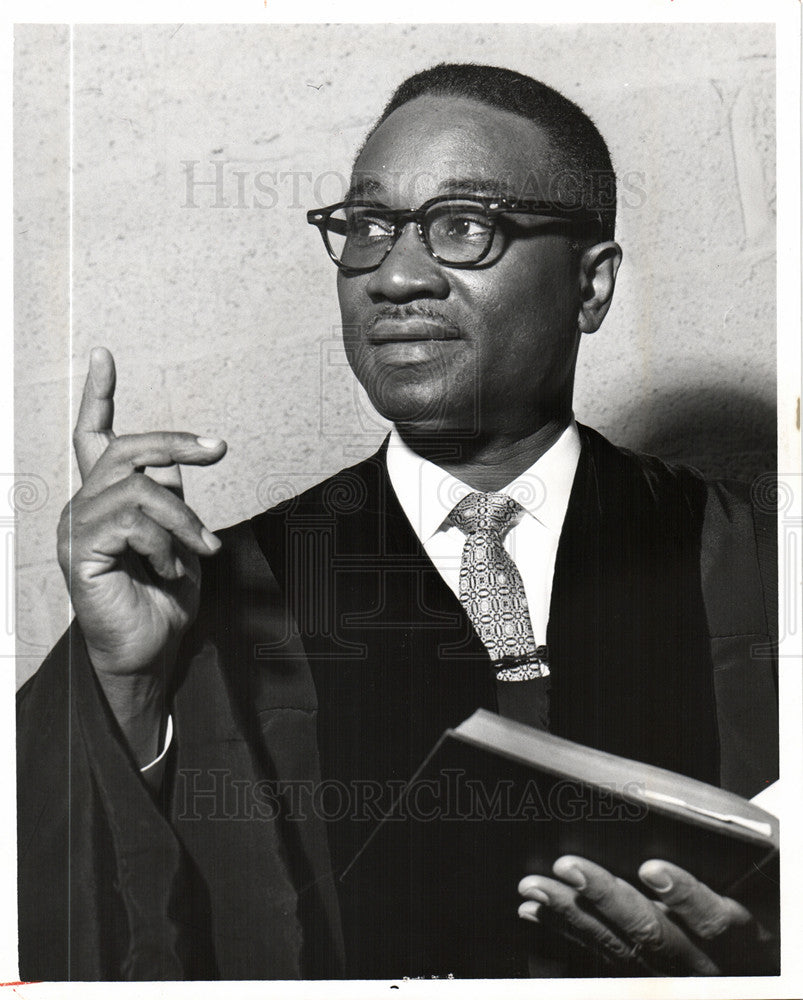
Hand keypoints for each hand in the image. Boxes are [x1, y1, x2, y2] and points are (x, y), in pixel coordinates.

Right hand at [57, 347, 226, 763]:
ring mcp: (79, 528)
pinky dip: (165, 543)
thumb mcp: (179, 538)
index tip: (105, 356)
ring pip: (137, 488)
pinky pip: (133, 523)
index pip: (94, 437)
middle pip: (124, 449)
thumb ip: (170, 500)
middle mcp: (85, 506)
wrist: (150, 652)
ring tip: (202, 549)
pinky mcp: (82, 553)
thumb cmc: (164, 598)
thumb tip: (171, 465)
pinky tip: (170, 568)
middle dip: (175, 442)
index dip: (98, 396)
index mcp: (107, 499)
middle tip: (219, 449)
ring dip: (183, 518)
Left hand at [518, 855, 777, 975]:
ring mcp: (674, 979)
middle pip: (655, 938)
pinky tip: (535, 913)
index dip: (686, 896)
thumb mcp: (760, 877)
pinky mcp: (646, 981)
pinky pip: (602, 962)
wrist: (761, 937)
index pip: (718, 923)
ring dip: (571, 917)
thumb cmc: (755, 888)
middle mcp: (709, 967)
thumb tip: (658, 810)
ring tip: (533, 886)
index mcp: (747, 937)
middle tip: (567, 865)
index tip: (651, 867)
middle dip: (607, 899)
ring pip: (620, 953)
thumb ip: (722, 855)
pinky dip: (565, 935)